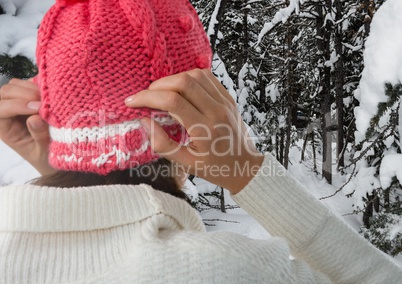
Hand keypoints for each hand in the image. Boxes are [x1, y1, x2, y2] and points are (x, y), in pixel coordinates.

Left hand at [0, 79, 54, 175]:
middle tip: (45, 103)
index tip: (38, 108)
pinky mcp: (32, 98)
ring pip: (16, 85)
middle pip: (5, 93)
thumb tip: (36, 117)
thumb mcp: (44, 154)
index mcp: (4, 128)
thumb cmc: (48, 159)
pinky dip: (40, 85)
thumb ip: (39, 137)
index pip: (1, 110)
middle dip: (24, 95)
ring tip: (49, 98)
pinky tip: (52, 93)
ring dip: (32, 88)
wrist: (56, 160)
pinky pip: (31, 84)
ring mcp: (19, 104)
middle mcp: (8, 114)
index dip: (17, 105)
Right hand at [125, 69, 263, 193]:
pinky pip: (207, 77)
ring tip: (161, 92)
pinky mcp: (228, 97)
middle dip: (158, 85)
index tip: (132, 102)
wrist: (246, 166)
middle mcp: (217, 111)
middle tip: (146, 97)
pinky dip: (189, 77)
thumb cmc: (216, 168)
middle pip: (184, 82)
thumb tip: (144, 121)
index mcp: (205, 130)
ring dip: (173, 79)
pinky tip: (179, 88)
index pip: (173, 102)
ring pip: (195, 75)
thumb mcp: (187, 164)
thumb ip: (163, 144)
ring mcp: (225, 102)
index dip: (148, 97)